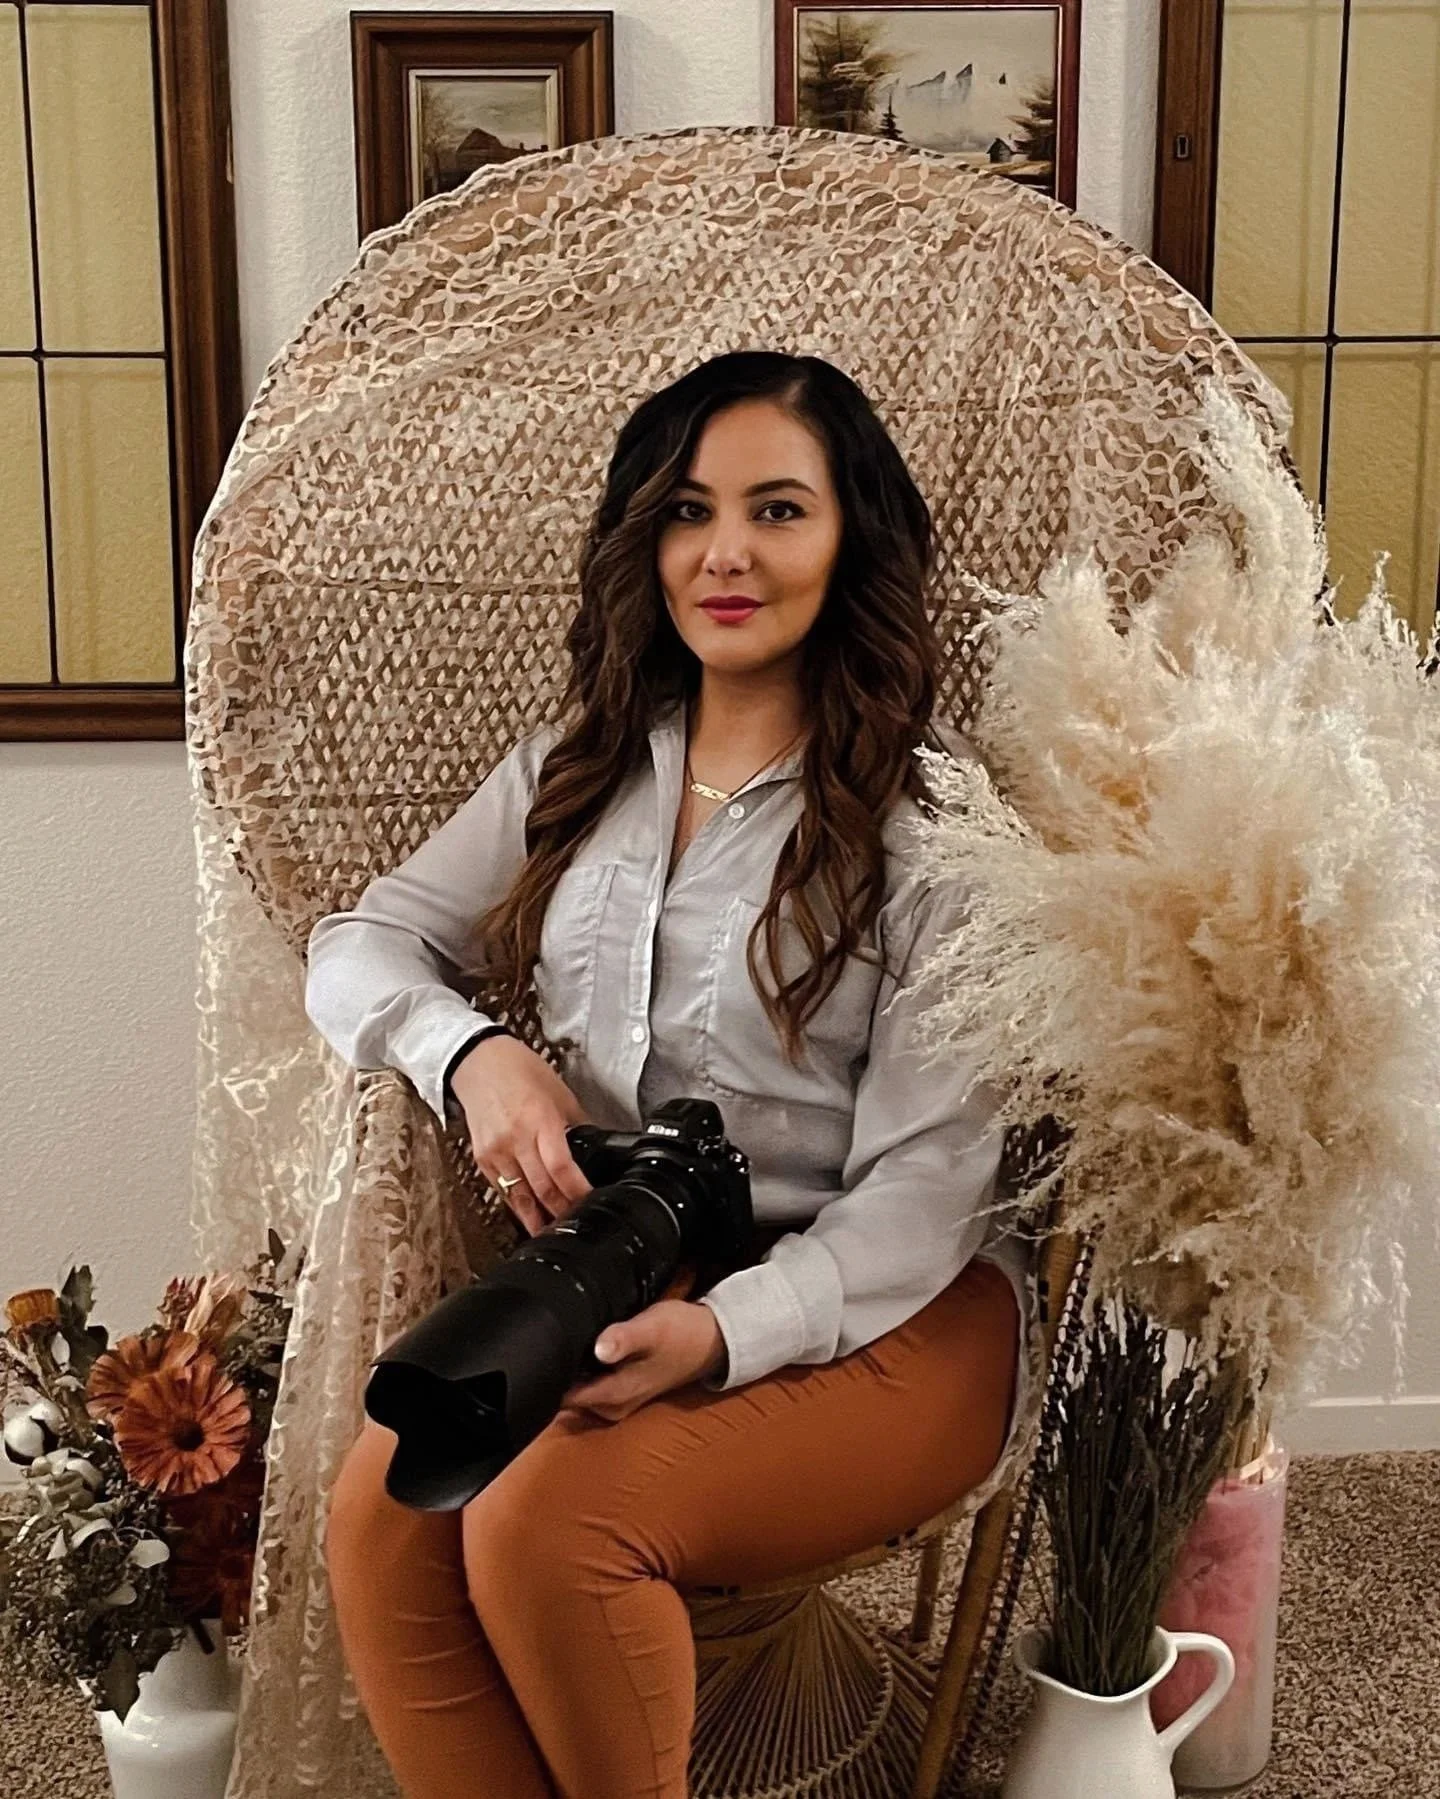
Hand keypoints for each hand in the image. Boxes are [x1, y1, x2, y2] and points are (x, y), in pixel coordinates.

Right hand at [450, 1034, 592, 1234]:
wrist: (478, 1062)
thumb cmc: (520, 1071)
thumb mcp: (559, 1093)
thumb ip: (576, 1125)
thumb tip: (597, 1149)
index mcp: (540, 1121)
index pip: (561, 1168)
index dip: (577, 1192)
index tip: (591, 1202)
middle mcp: (516, 1139)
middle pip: (542, 1188)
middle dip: (561, 1210)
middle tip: (577, 1222)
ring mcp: (496, 1151)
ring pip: (520, 1197)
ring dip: (539, 1218)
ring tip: (554, 1231)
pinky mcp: (482, 1158)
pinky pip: (503, 1190)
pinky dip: (518, 1206)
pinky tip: (530, 1216)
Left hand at [557, 1300, 727, 1423]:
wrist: (710, 1340)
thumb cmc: (680, 1333)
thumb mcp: (651, 1329)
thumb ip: (624, 1339)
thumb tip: (599, 1348)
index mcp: (617, 1394)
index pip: (566, 1399)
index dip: (547, 1381)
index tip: (534, 1360)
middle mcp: (614, 1405)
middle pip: (567, 1400)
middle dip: (553, 1378)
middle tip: (542, 1347)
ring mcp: (619, 1400)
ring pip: (578, 1394)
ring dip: (567, 1376)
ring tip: (556, 1346)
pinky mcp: (622, 1390)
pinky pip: (590, 1388)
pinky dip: (581, 1374)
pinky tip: (578, 1353)